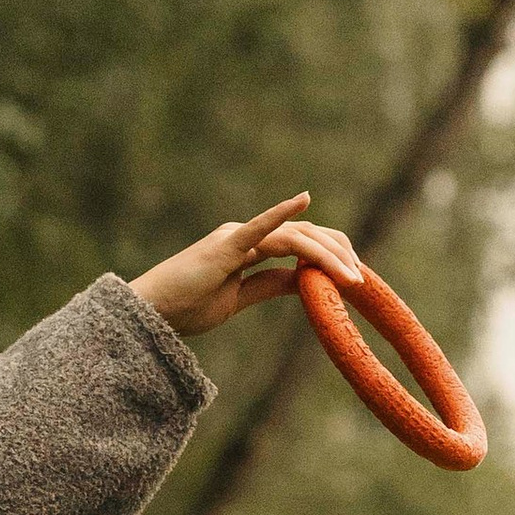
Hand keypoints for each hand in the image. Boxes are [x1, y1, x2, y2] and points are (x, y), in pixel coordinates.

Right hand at [130, 193, 365, 338]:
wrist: (152, 315)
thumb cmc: (186, 309)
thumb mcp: (239, 300)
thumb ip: (269, 285)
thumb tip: (301, 280)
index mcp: (249, 249)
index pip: (300, 246)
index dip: (329, 257)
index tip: (353, 278)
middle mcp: (246, 236)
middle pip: (305, 236)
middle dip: (337, 254)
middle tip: (362, 280)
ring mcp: (236, 237)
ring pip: (293, 236)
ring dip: (326, 253)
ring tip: (351, 275)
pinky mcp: (226, 246)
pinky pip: (260, 227)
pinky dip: (282, 212)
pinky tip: (303, 200)